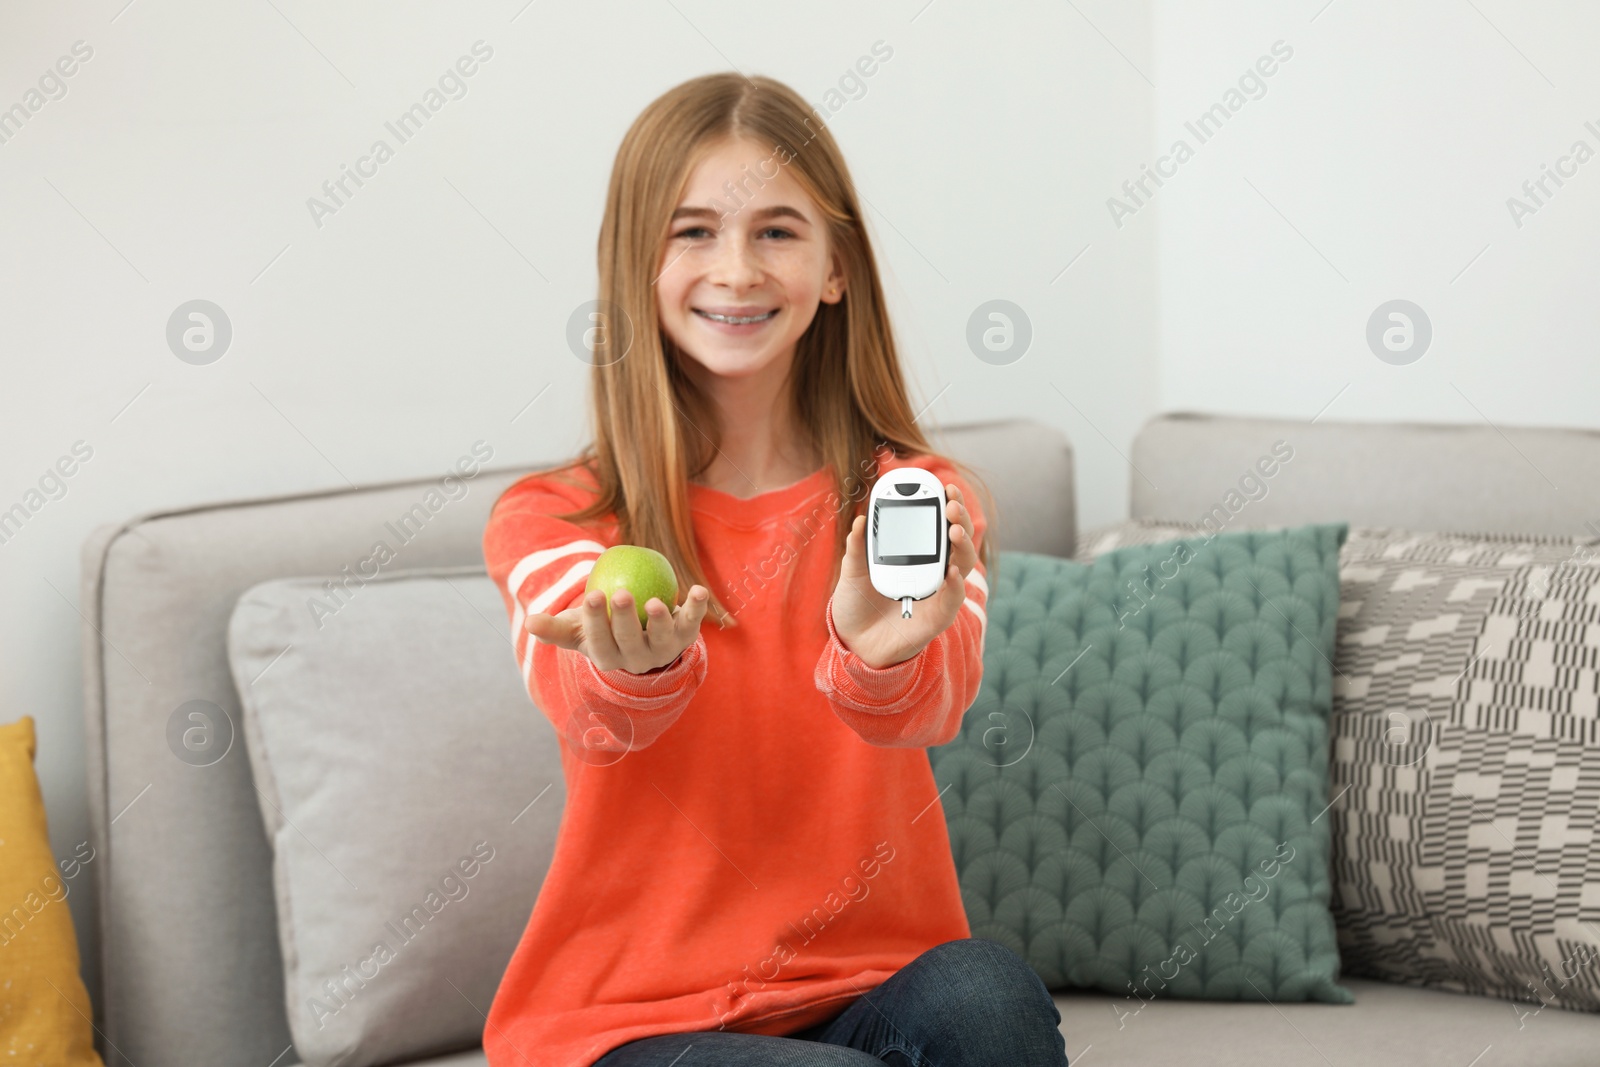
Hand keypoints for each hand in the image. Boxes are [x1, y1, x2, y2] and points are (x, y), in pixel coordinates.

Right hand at [526, 584, 709, 673]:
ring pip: (663, 640)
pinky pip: (691, 623)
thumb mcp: (576, 628)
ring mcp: (663, 651)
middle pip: (630, 641)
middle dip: (624, 619)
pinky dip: (696, 608)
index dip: (596, 621)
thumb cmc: (601, 627)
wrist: (640, 634)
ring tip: (654, 602)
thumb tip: (528, 623)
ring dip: (660, 621)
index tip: (592, 596)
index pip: (599, 641)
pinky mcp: (685, 638)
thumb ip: (553, 628)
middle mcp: (637, 661)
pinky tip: (698, 590)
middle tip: (619, 593)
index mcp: (608, 658)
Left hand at [829, 482, 979, 669]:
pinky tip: (951, 573)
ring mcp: (937, 595)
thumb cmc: (858, 604)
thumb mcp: (853, 571)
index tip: (945, 487)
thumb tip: (860, 520)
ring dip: (962, 547)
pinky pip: (952, 601)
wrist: (853, 643)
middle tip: (951, 504)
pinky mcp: (936, 619)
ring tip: (954, 530)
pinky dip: (956, 586)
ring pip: (961, 567)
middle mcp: (933, 573)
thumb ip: (858, 547)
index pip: (940, 526)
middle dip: (959, 519)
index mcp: (917, 556)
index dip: (948, 506)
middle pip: (957, 542)